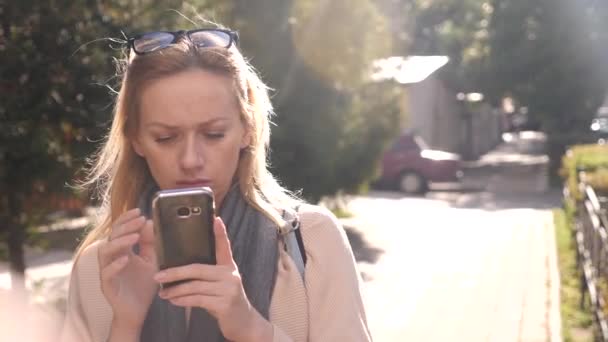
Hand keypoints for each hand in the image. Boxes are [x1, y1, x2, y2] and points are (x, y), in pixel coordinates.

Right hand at [98, 208, 157, 330]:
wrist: (138, 311)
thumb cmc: (143, 285)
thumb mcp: (152, 260)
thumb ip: (150, 243)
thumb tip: (150, 222)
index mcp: (122, 251)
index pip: (120, 230)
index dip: (126, 219)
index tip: (139, 211)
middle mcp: (112, 259)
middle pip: (112, 237)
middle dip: (125, 226)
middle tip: (139, 220)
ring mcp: (107, 271)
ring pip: (105, 252)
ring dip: (120, 242)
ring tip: (134, 237)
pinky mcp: (107, 286)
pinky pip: (106, 273)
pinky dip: (115, 265)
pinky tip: (126, 259)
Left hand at [153, 217, 271, 341]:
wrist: (243, 323)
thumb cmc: (225, 301)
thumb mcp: (220, 283)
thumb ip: (207, 274)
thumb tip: (180, 268)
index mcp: (229, 267)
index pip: (224, 246)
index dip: (220, 232)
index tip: (215, 219)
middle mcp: (231, 275)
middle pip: (198, 269)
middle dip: (175, 272)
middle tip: (158, 275)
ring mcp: (229, 289)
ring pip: (195, 286)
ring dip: (175, 290)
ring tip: (163, 293)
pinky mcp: (225, 304)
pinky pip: (198, 300)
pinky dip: (183, 300)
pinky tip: (173, 301)